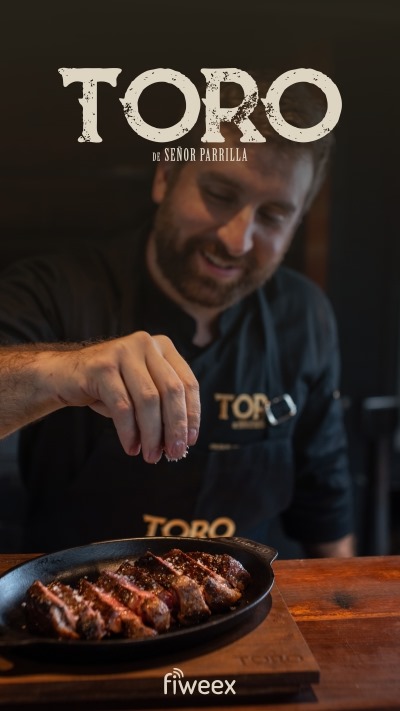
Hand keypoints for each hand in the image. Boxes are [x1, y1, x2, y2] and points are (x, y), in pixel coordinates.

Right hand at [46, 332, 199, 462]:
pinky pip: (123, 406)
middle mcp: (146, 343)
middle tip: (173, 454)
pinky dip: (129, 432)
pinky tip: (131, 447)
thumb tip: (179, 443)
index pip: (187, 383)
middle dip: (174, 427)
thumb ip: (162, 408)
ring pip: (148, 400)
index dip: (191, 414)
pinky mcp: (102, 366)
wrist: (64, 376)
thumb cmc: (109, 387)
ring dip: (152, 434)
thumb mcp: (141, 392)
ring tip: (150, 456)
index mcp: (163, 347)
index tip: (190, 440)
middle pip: (171, 391)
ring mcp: (124, 352)